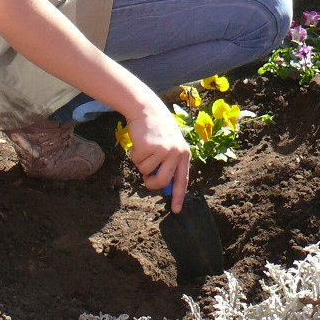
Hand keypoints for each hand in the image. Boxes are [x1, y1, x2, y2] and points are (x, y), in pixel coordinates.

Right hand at [124, 94, 190, 210]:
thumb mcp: (170, 145)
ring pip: (146, 171)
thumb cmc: (157, 130)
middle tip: (146, 178)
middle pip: (162, 181)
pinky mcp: (149, 147)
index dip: (178, 196)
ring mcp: (163, 150)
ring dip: (141, 163)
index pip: (182, 180)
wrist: (147, 109)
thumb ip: (169, 164)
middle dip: (152, 183)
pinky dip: (134, 154)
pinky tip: (140, 142)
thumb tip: (163, 186)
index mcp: (184, 154)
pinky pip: (137, 161)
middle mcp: (176, 152)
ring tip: (145, 148)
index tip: (176, 210)